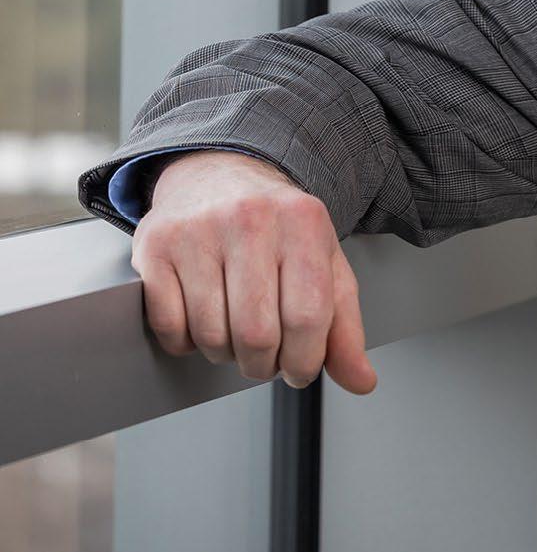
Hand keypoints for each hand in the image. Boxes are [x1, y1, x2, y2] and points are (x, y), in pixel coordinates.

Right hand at [129, 150, 378, 393]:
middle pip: (257, 334)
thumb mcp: (324, 264)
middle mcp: (251, 220)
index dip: (304, 360)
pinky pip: (169, 325)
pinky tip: (201, 322)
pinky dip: (185, 342)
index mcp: (303, 223)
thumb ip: (344, 326)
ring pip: (211, 334)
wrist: (222, 172)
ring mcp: (198, 230)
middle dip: (262, 364)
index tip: (299, 370)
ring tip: (235, 333)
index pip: (308, 317)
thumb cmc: (280, 228)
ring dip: (224, 354)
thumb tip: (361, 381)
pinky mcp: (156, 245)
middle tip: (265, 358)